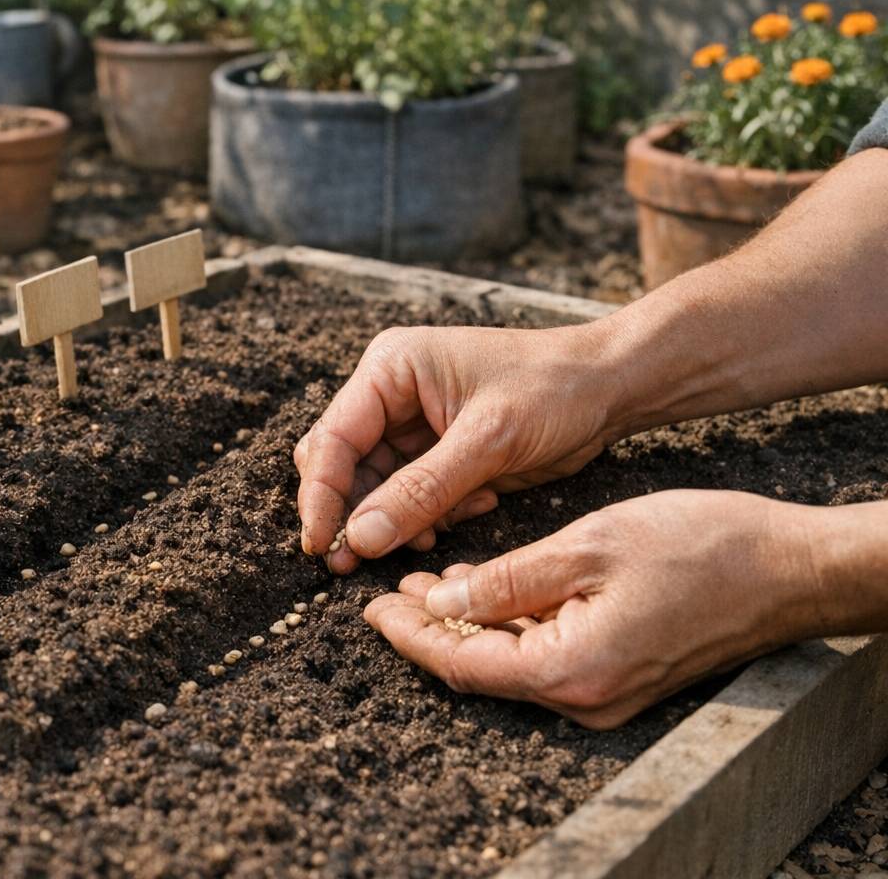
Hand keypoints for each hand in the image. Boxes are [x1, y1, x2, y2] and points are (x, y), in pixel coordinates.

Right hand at [295, 323, 623, 572]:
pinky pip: (410, 499)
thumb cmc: (554, 390)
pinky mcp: (438, 455)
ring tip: (426, 543)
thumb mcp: (487, 441)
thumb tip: (359, 538)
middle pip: (341, 465)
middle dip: (350, 514)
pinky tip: (474, 508)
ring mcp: (412, 426)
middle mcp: (391, 394)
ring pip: (373, 489)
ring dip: (393, 522)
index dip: (321, 495)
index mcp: (391, 369)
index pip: (334, 438)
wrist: (612, 388)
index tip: (320, 545)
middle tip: (351, 564)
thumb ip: (421, 491)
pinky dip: (429, 518)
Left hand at [363, 490, 822, 727]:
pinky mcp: (619, 676)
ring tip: (422, 581)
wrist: (789, 569)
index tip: (368, 605)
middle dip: (429, 629)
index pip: (460, 664)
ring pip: (509, 663)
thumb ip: (505, 581)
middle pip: (479, 670)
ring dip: (465, 626)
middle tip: (387, 589)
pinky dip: (507, 627)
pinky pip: (544, 657)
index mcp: (570, 670)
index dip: (407, 635)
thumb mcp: (587, 547)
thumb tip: (438, 602)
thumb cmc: (699, 547)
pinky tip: (481, 590)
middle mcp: (583, 698)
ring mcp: (604, 693)